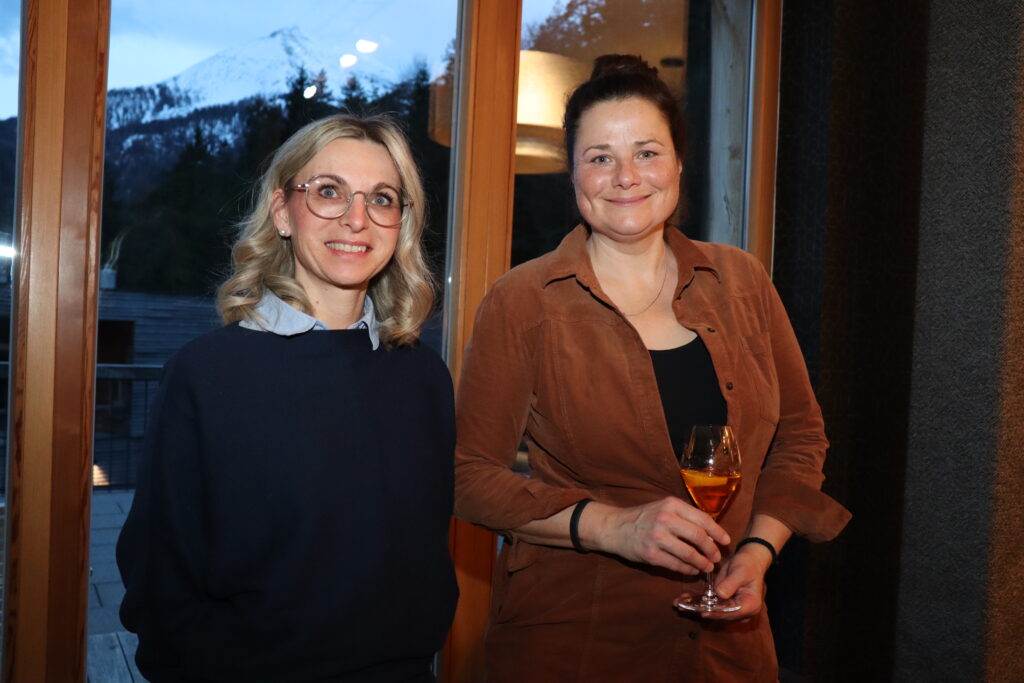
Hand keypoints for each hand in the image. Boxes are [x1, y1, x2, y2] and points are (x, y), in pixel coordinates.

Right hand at [584, 498, 730, 574]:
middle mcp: (665, 519)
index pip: (702, 519)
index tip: (726, 541)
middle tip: (716, 557)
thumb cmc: (643, 518)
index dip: (717, 532)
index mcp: (671, 505)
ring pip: (689, 553)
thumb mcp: (663, 507)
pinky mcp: (650, 554)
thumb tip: (710, 531)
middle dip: (712, 550)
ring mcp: (657, 537)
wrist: (614, 527)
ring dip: (702, 563)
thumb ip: (684, 516)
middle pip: (699, 537)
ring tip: (707, 567)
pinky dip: (688, 570)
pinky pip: (676, 565)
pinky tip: (692, 570)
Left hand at [676, 542, 771, 620]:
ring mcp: (732, 609)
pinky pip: (710, 606)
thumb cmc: (748, 565)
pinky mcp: (723, 604)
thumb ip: (731, 583)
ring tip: (678, 603)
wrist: (750, 561)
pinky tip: (682, 599)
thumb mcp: (741, 571)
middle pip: (720, 615)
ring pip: (712, 611)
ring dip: (695, 608)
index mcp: (750, 605)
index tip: (702, 612)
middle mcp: (741, 612)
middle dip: (701, 611)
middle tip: (682, 606)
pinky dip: (697, 603)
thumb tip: (720, 595)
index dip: (716, 613)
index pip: (732, 612)